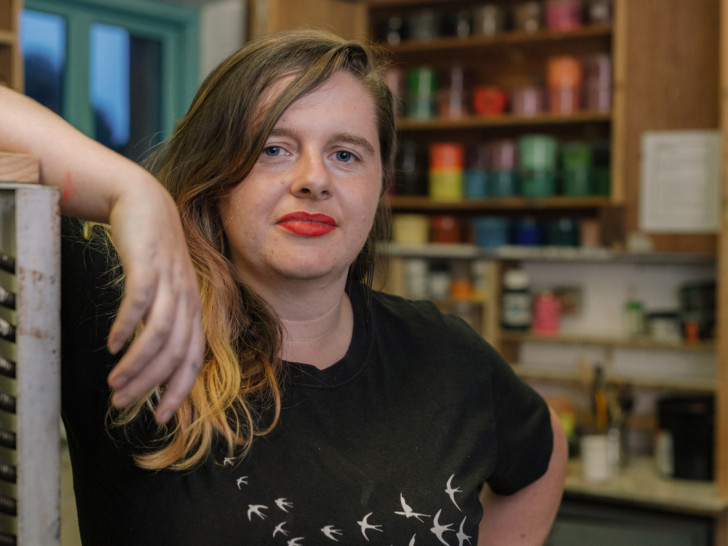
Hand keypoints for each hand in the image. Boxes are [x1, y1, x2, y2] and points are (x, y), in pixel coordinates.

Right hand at [104, 177, 203, 423]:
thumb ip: (160, 321)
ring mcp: (171, 280)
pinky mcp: (150, 263)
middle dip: (150, 383)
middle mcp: (187, 298)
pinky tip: (113, 344)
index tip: (162, 417)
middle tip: (123, 402)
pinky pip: (141, 301)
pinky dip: (128, 326)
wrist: (146, 202)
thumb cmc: (153, 252)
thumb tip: (147, 360)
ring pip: (160, 333)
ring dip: (138, 362)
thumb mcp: (164, 290)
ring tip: (114, 381)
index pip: (193, 359)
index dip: (180, 390)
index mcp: (193, 309)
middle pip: (175, 352)